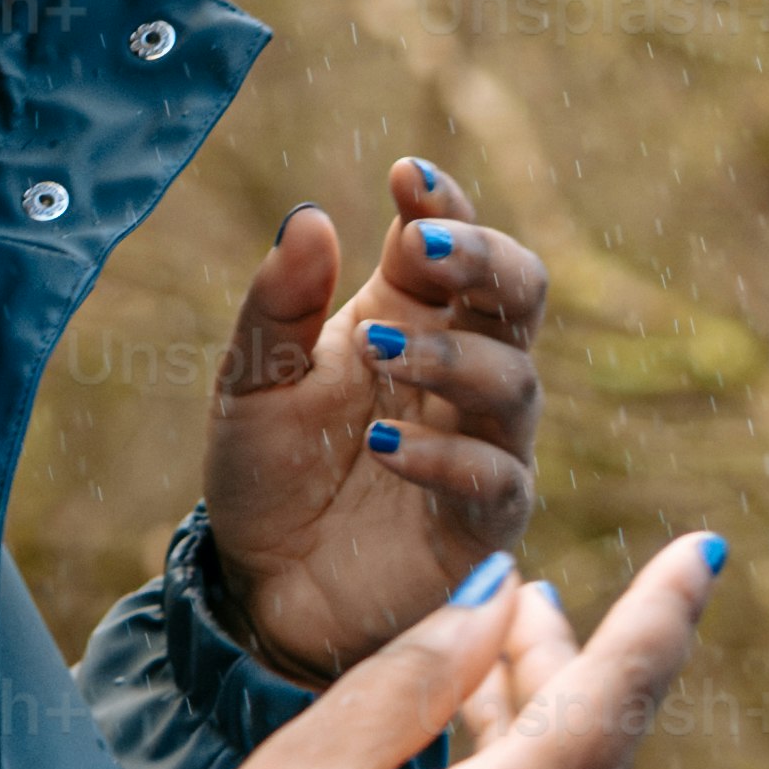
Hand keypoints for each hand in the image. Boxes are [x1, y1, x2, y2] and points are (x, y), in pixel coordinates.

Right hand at [169, 530, 717, 768]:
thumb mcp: (308, 766)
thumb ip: (416, 675)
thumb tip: (495, 602)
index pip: (618, 695)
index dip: (665, 613)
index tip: (706, 550)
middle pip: (593, 763)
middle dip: (564, 676)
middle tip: (519, 612)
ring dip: (533, 758)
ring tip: (479, 692)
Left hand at [198, 160, 546, 676]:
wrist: (263, 592)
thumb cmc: (268, 476)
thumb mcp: (249, 383)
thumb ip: (276, 305)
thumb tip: (311, 217)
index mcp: (409, 317)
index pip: (452, 242)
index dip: (444, 205)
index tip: (406, 176)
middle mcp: (459, 372)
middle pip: (519, 294)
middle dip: (483, 258)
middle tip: (424, 248)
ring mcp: (481, 445)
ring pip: (515, 380)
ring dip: (451, 356)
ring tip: (377, 350)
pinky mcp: (484, 524)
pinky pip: (497, 480)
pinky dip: (448, 457)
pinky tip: (384, 447)